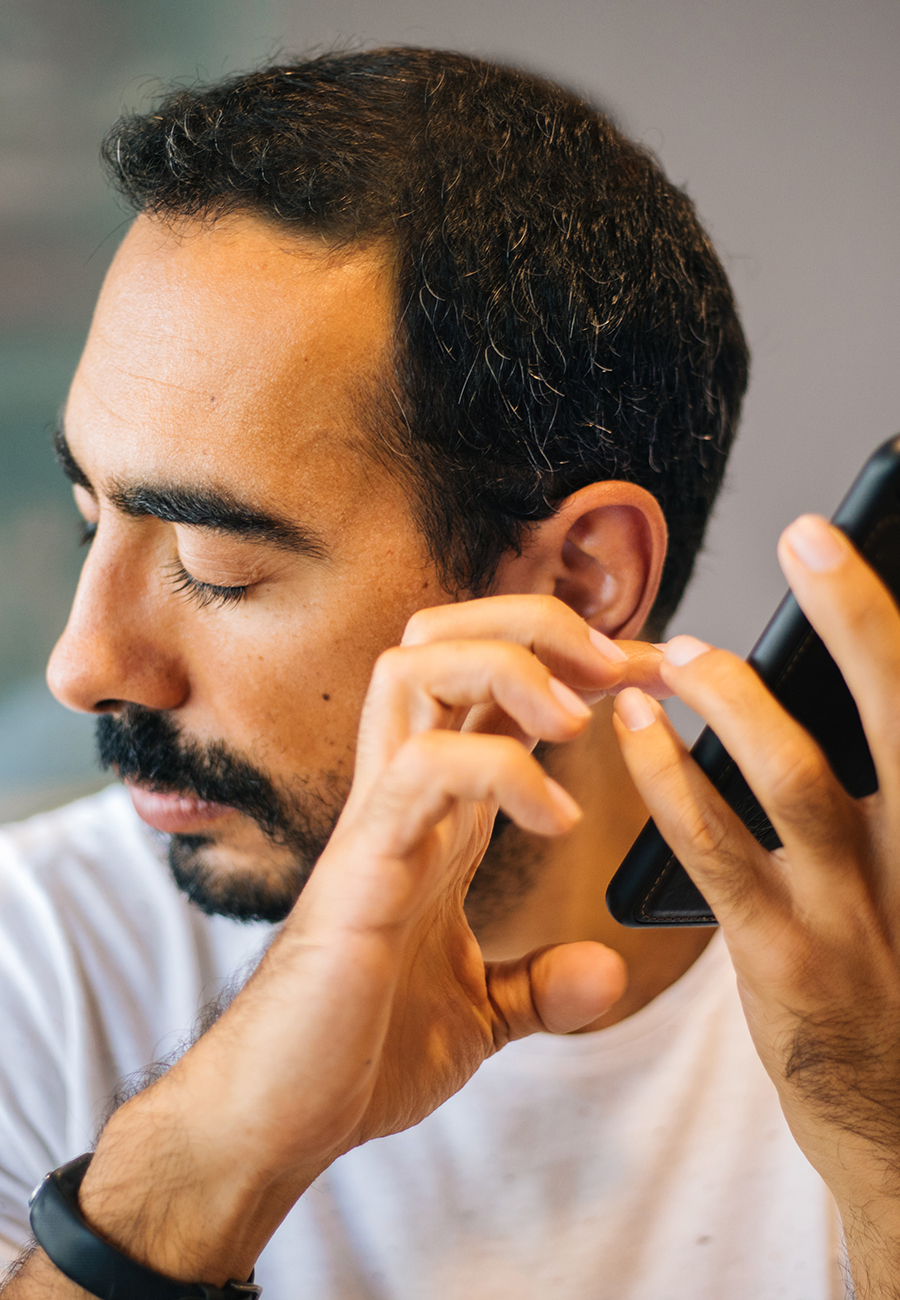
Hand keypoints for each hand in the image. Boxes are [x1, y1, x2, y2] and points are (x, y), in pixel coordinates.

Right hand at [79, 596, 661, 1285]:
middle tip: (619, 666)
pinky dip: (504, 770)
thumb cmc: (359, 1052)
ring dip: (513, 666)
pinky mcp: (364, 862)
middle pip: (442, 635)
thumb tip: (605, 970)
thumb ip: (540, 982)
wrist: (282, 1118)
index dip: (574, 662)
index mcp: (438, 813)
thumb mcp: (481, 1013)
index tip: (651, 676)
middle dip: (537, 623)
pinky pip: (427, 766)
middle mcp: (404, 793)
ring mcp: (378, 818)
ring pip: (416, 666)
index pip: (493, 688)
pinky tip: (556, 818)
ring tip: (579, 720)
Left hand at [613, 515, 899, 1295]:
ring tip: (686, 651)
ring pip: (801, 776)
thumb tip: (849, 700)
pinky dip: (672, 778)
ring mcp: (859, 914)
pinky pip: (716, 851)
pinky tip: (637, 732)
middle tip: (810, 540)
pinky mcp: (786, 959)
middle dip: (858, 620)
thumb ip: (890, 793)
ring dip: (739, 698)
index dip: (892, 626)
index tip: (852, 552)